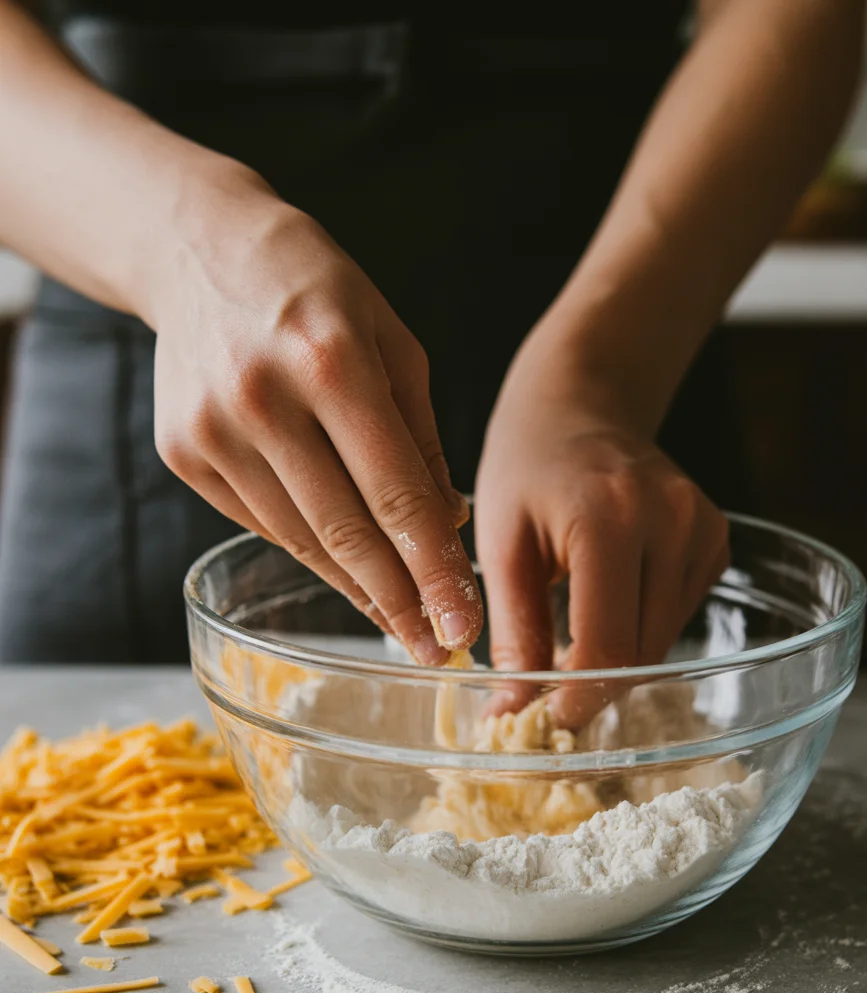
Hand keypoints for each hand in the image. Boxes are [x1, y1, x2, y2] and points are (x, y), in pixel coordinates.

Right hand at [150, 165, 480, 663]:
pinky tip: (347, 572)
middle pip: (345, 532)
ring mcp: (212, 432)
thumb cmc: (317, 290)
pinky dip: (311, 551)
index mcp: (331, 361)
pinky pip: (263, 523)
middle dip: (399, 603)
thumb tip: (445, 524)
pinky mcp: (182, 455)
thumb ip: (420, 434)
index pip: (396, 494)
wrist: (198, 251)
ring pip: (301, 539)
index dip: (434, 569)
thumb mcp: (392, 340)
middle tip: (436, 649)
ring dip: (357, 589)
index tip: (465, 623)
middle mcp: (263, 401)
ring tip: (400, 623)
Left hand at [475, 326, 728, 685]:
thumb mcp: (501, 546)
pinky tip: (606, 599)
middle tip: (545, 695)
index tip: (544, 724)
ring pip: (661, 641)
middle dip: (592, 686)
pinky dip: (638, 628)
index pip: (606, 643)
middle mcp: (672, 521)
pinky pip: (676, 615)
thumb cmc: (525, 466)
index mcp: (610, 518)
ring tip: (567, 636)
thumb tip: (512, 713)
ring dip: (615, 658)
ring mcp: (703, 528)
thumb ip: (512, 631)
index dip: (577, 699)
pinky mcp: (716, 539)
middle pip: (641, 651)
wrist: (578, 404)